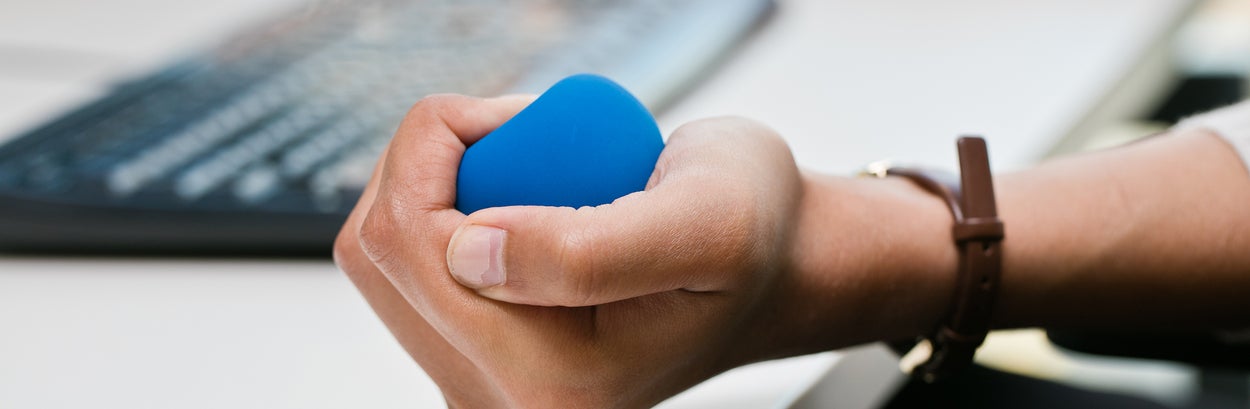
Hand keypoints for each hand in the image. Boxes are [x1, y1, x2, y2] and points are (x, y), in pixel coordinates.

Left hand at [333, 94, 818, 406]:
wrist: (770, 268)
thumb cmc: (751, 237)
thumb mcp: (705, 223)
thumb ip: (587, 250)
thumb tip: (464, 251)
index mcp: (552, 381)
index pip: (408, 241)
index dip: (442, 147)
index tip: (523, 119)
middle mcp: (498, 400)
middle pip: (379, 249)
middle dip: (439, 162)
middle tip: (536, 143)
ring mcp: (477, 382)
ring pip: (382, 255)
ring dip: (442, 182)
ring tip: (535, 174)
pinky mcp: (468, 357)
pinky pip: (407, 266)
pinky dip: (447, 207)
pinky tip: (520, 203)